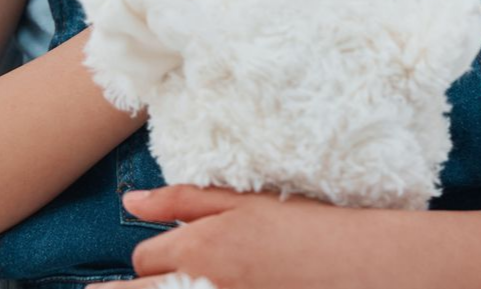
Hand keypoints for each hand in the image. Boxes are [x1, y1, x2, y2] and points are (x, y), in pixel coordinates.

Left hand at [91, 186, 388, 288]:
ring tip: (209, 275)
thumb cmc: (302, 226)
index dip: (156, 256)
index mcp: (199, 247)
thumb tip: (129, 202)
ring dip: (172, 288)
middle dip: (142, 286)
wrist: (351, 263)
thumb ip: (182, 200)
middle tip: (162, 277)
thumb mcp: (244, 201)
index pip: (143, 259)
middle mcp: (199, 283)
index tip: (178, 255)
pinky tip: (225, 283)